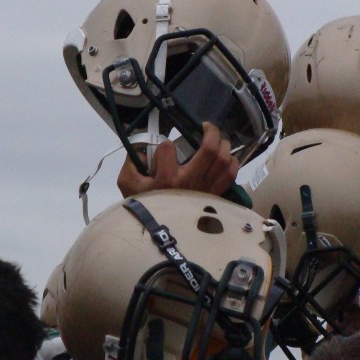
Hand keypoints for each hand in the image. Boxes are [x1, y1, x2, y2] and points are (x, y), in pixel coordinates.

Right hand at [117, 122, 238, 196]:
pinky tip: (226, 158)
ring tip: (218, 140)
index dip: (164, 145)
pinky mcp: (214, 196)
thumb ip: (131, 162)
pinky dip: (231, 163)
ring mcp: (205, 190)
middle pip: (209, 150)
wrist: (158, 233)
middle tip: (207, 127)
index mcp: (166, 179)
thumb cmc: (144, 205)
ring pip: (224, 160)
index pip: (168, 148)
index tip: (163, 150)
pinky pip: (230, 176)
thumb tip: (142, 148)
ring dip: (224, 145)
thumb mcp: (127, 184)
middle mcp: (189, 182)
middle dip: (211, 132)